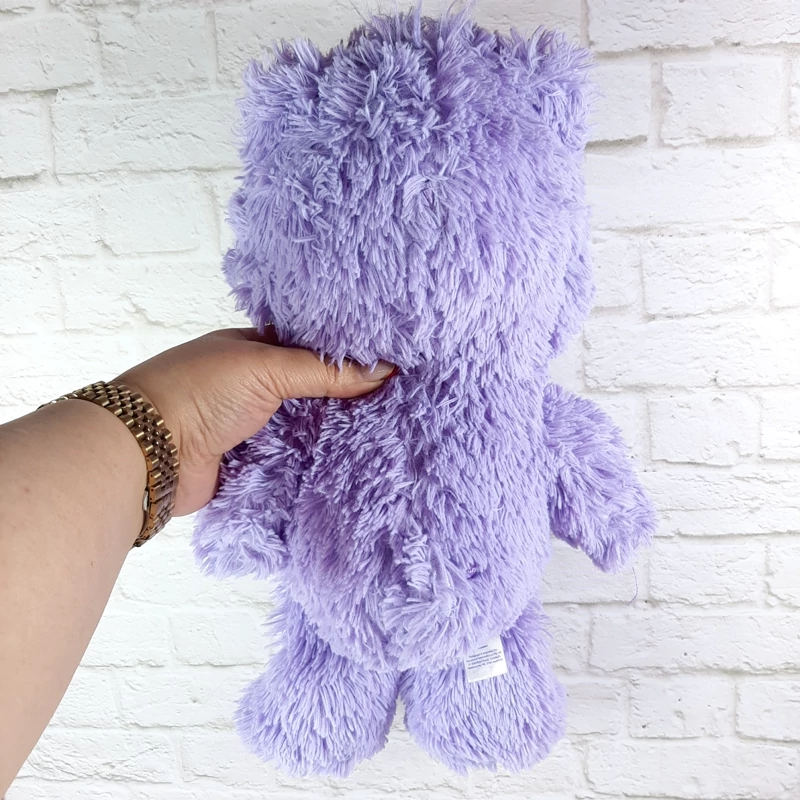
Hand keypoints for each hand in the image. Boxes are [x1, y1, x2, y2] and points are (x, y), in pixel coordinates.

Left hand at [117, 328, 394, 515]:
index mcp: (253, 350)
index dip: (346, 356)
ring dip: (334, 434)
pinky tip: (354, 464)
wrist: (147, 453)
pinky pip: (292, 463)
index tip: (389, 363)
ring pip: (304, 429)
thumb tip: (384, 369)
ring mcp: (251, 428)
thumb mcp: (266, 367)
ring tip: (388, 433)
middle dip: (345, 399)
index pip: (310, 349)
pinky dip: (316, 464)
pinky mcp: (251, 465)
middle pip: (311, 392)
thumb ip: (324, 371)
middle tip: (397, 402)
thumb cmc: (198, 391)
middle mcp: (253, 387)